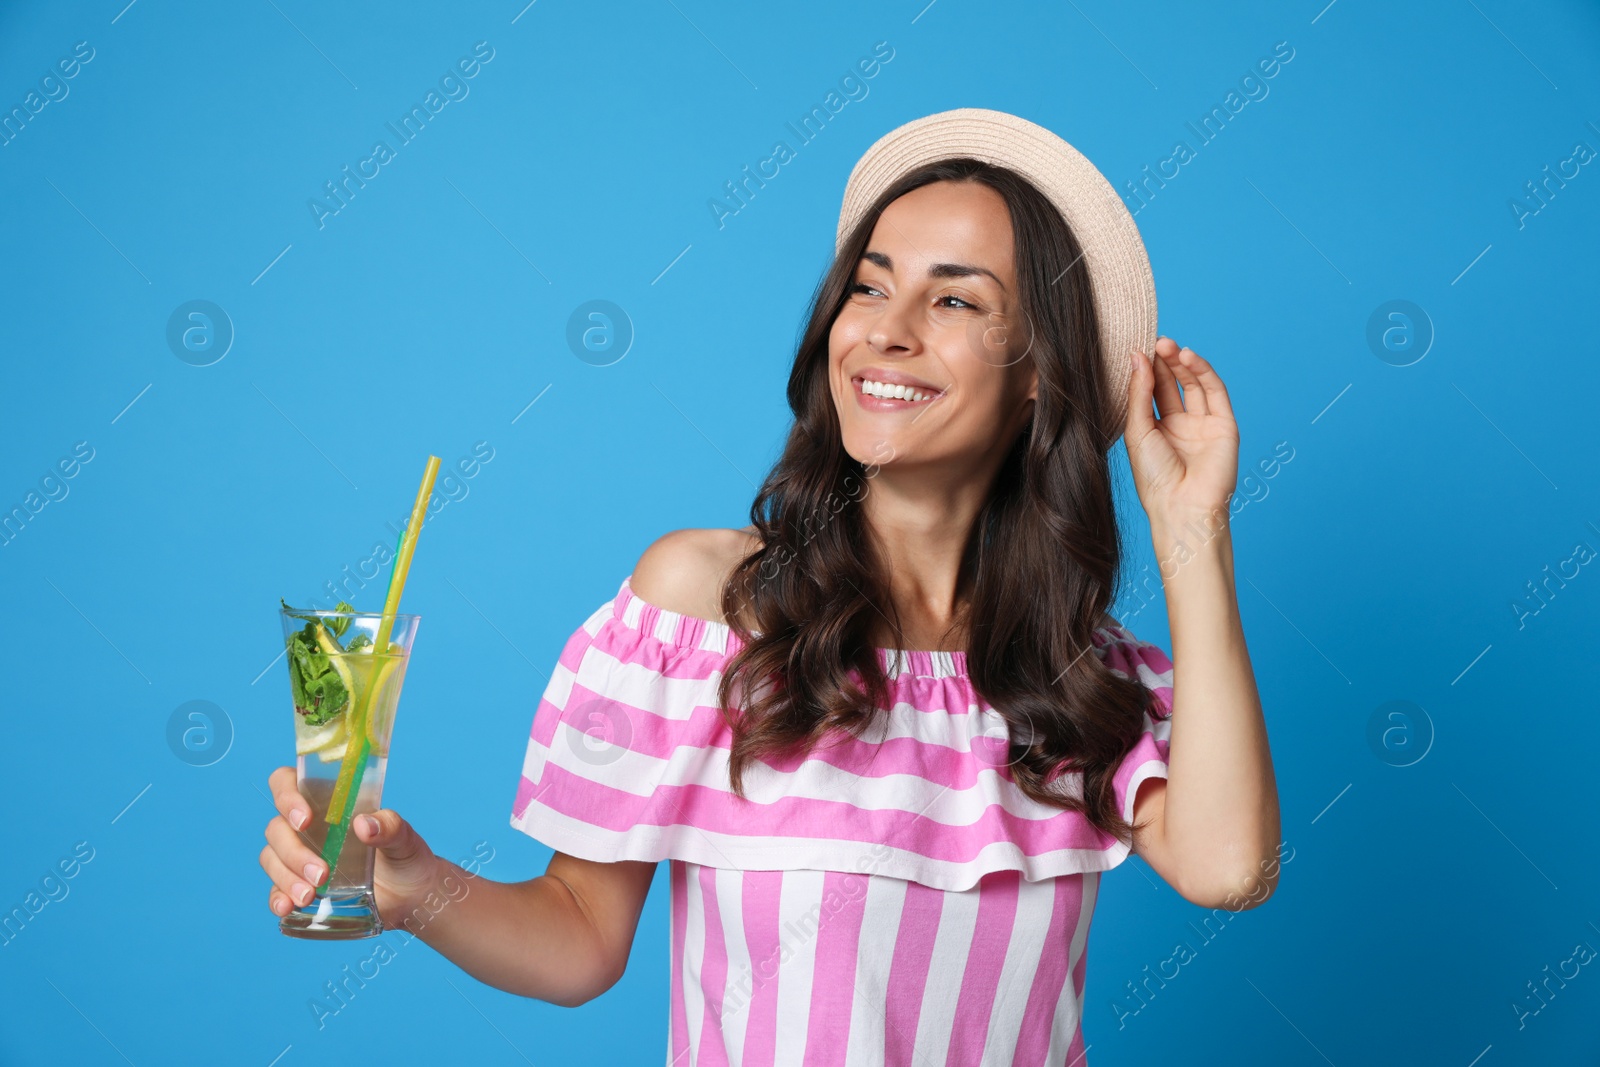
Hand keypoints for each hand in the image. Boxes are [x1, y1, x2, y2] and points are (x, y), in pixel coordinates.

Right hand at [261, 765, 441, 928]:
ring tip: (309, 895)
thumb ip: (389, 826)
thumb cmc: (405, 855)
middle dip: (293, 851)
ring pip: (271, 858)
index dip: (286, 796)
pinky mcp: (301, 886)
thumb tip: (363, 825)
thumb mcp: (404, 837)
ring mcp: (301, 857)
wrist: (412, 896)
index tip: (304, 819)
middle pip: (277, 828)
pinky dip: (277, 897)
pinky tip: (286, 907)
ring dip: (285, 876)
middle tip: (321, 873)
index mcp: (328, 802)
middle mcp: (308, 827)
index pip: (287, 783)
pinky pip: (276, 889)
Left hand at [1125, 337, 1239, 530]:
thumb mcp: (1138, 431)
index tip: (1136, 348)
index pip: (1152, 392)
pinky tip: (1187, 356)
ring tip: (1168, 344)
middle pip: (1173, 385)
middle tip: (1154, 341)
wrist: (1182, 507)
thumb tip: (1138, 356)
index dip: (1146, 370)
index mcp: (1157, 430)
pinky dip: (1203, 371)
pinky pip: (1215, 392)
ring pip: (1194, 385)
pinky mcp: (1225, 425)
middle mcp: (1181, 426)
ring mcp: (1204, 425)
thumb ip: (1139, 393)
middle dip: (1163, 362)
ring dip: (1182, 362)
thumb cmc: (1154, 478)